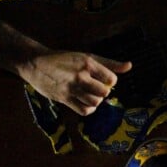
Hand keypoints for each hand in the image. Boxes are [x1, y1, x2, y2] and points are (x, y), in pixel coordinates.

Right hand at [17, 50, 131, 115]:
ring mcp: (72, 88)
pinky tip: (83, 100)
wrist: (37, 63)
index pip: (111, 79)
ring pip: (95, 102)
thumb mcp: (85, 56)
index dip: (109, 80)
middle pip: (104, 92)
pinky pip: (84, 110)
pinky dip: (88, 108)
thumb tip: (129, 66)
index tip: (102, 78)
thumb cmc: (63, 58)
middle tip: (95, 86)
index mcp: (87, 62)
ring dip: (95, 99)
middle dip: (103, 91)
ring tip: (88, 92)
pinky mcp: (64, 99)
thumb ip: (108, 63)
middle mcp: (81, 75)